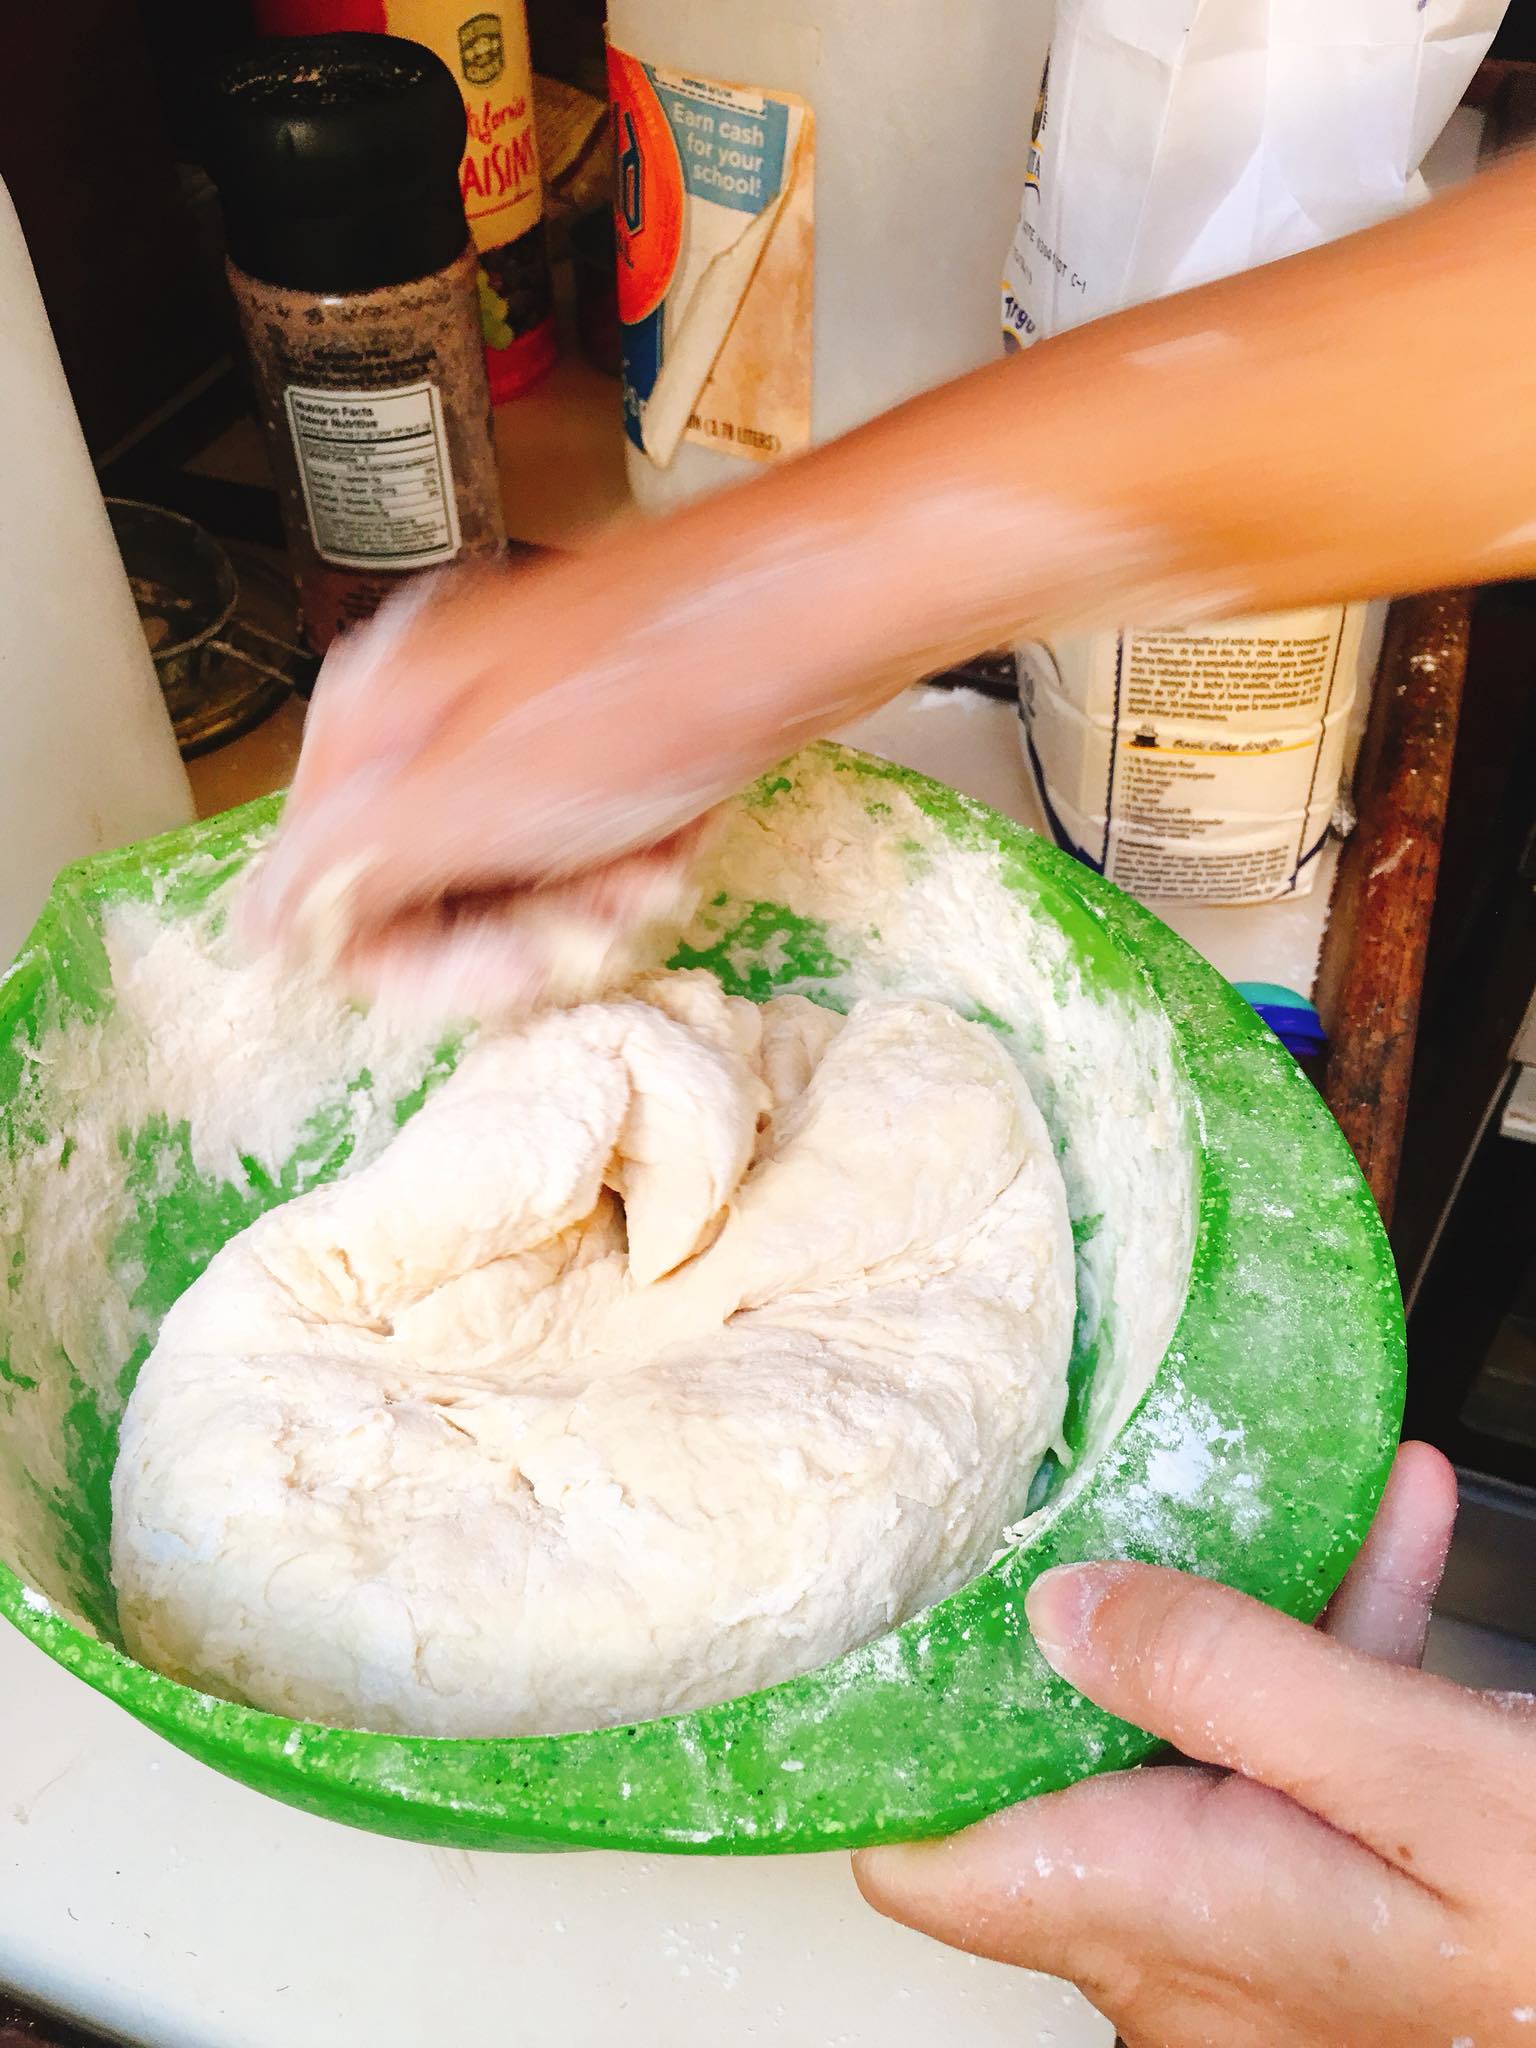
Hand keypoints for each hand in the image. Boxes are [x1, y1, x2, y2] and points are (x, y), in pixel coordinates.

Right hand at [244, 560, 739, 1019]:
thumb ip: (352, 868)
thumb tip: (262, 926)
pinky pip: (583, 847)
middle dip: (518, 933)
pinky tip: (677, 840)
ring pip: (514, 882)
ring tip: (648, 870)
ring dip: (589, 904)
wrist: (807, 612)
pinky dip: (634, 863)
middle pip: (425, 896)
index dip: (415, 964)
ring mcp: (511, 726)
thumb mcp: (474, 802)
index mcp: (371, 728)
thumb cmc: (650, 688)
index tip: (502, 974)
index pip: (328, 900)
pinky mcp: (590, 737)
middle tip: (590, 925)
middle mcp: (426, 721)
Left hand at [856, 1444, 1535, 2047]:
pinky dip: (1320, 1649)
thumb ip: (1229, 1676)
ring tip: (1286, 1480)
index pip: (925, 1851)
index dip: (882, 1736)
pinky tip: (1381, 1533)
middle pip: (1054, 1753)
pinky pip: (1280, 1749)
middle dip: (1090, 1614)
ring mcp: (1242, 1914)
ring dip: (1235, 1606)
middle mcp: (1176, 1934)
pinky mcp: (1311, 1885)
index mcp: (1164, 1909)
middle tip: (1097, 1487)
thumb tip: (1062, 1607)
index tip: (884, 1609)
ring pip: (1185, 1727)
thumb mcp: (1414, 1776)